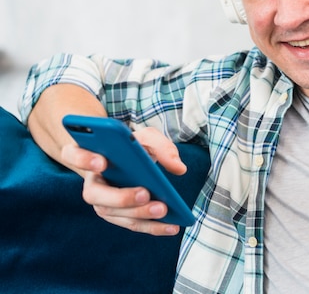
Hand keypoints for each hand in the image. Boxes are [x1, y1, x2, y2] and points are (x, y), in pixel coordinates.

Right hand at [62, 126, 186, 235]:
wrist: (130, 161)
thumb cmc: (135, 146)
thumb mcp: (149, 138)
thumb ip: (162, 147)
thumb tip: (179, 168)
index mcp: (90, 154)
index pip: (73, 154)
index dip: (83, 159)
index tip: (102, 162)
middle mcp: (90, 181)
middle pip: (94, 194)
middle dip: (120, 196)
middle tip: (145, 193)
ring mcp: (102, 202)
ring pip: (114, 213)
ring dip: (140, 213)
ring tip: (164, 210)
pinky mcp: (117, 216)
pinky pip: (132, 223)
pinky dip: (152, 226)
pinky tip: (172, 226)